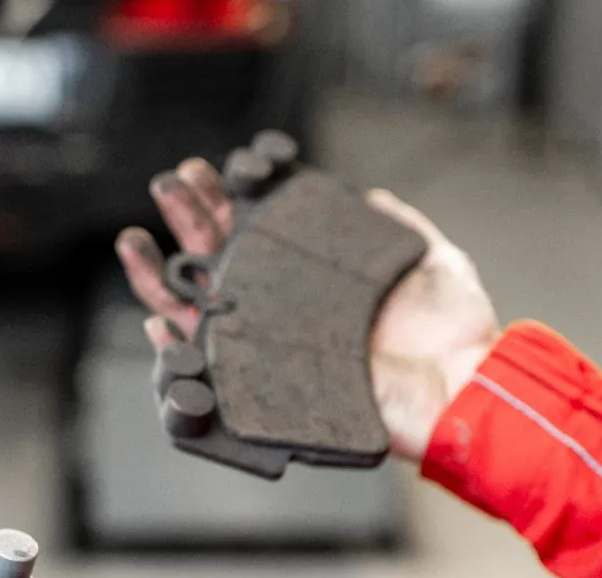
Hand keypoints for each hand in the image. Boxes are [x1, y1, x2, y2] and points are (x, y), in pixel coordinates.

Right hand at [116, 160, 500, 460]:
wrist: (465, 384)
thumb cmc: (456, 330)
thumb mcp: (433, 256)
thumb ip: (397, 225)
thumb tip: (370, 197)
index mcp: (318, 275)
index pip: (261, 229)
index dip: (233, 197)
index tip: (218, 168)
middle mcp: (289, 307)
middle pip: (220, 258)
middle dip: (188, 217)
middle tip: (170, 184)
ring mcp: (274, 345)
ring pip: (201, 307)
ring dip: (162, 274)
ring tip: (136, 240)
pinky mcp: (267, 385)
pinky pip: (209, 367)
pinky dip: (176, 344)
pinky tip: (155, 318)